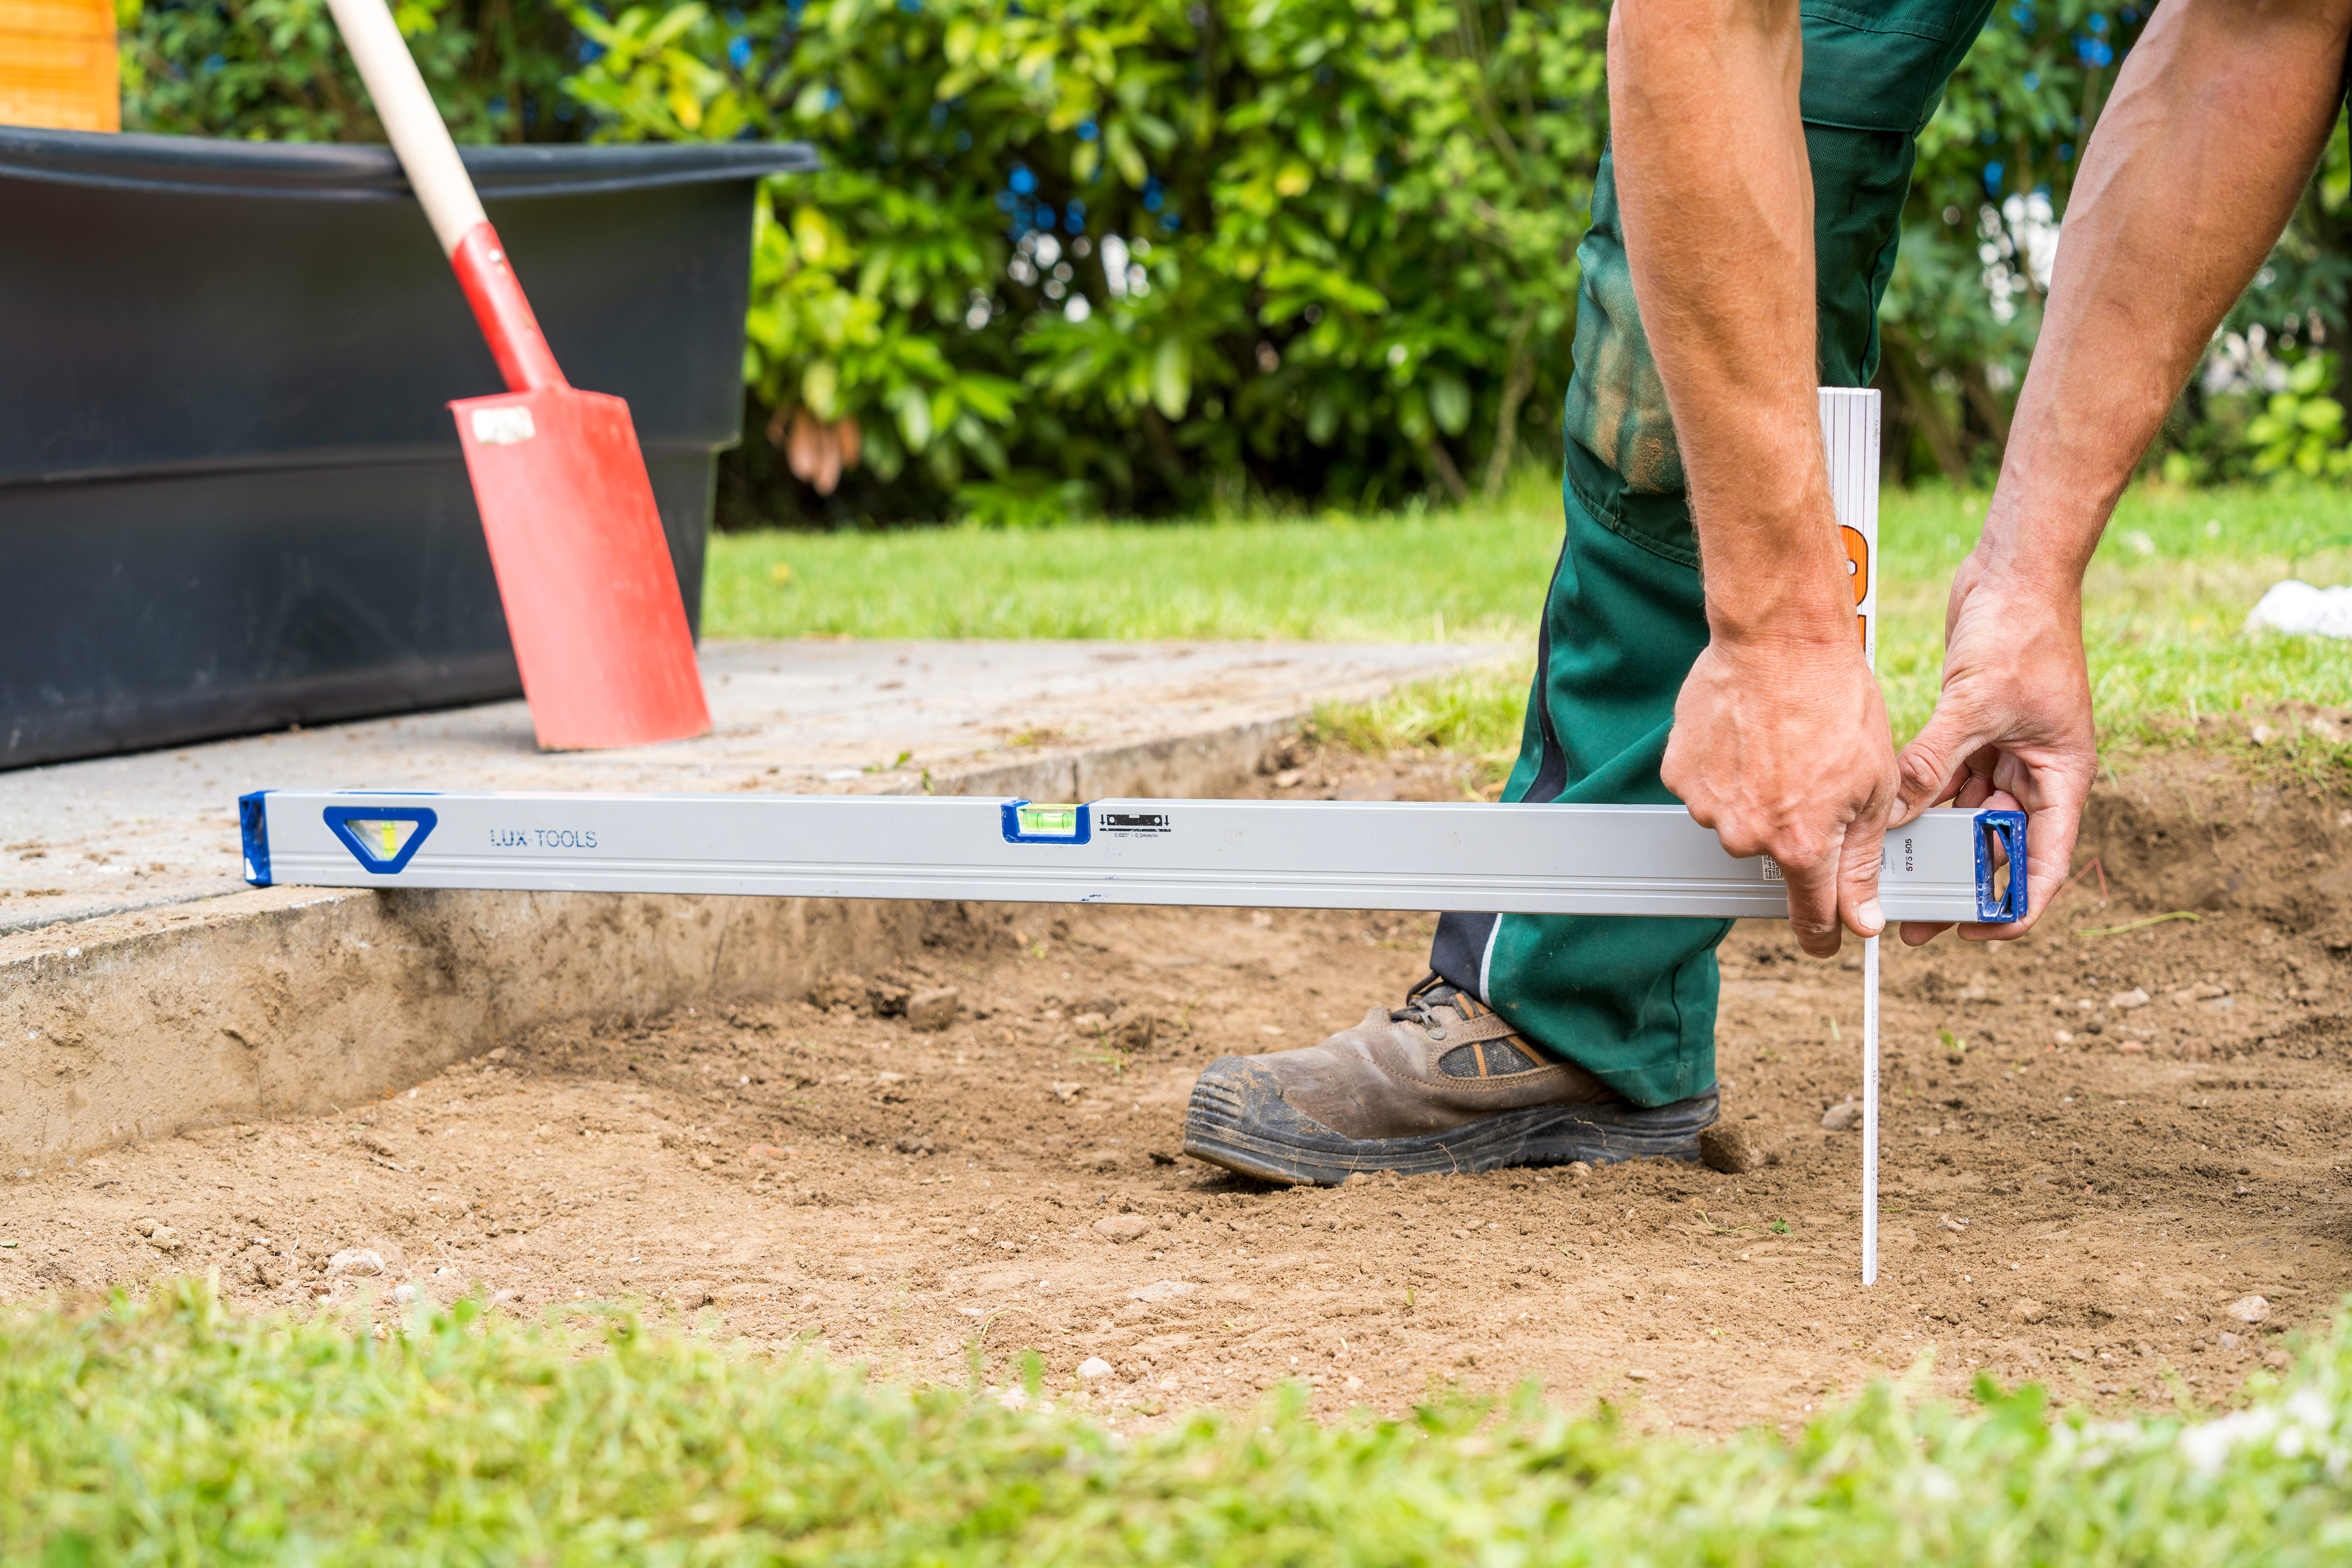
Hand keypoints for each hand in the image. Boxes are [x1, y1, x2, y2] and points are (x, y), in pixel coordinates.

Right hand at [1663, 632, 1897, 957]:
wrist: (1779, 637)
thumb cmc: (1836, 699)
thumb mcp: (1876, 783)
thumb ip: (1863, 860)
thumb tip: (1861, 920)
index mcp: (1801, 844)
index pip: (1810, 917)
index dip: (1825, 932)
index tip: (1827, 936)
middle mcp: (1746, 835)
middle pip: (1773, 858)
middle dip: (1796, 829)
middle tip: (1815, 777)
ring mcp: (1707, 805)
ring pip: (1738, 821)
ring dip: (1759, 796)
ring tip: (1782, 746)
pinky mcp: (1680, 773)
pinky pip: (1707, 790)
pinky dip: (1727, 771)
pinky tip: (1749, 735)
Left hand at [1892, 548, 2097, 944]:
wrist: (2015, 572)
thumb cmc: (2021, 632)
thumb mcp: (1976, 704)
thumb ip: (1934, 762)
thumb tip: (1892, 814)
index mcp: (2063, 777)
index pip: (2045, 862)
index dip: (2015, 906)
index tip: (1978, 934)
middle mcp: (2037, 774)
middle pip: (2000, 847)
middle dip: (1959, 883)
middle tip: (1914, 918)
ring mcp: (2006, 755)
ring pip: (1968, 819)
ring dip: (1934, 849)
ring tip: (1892, 882)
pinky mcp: (1975, 734)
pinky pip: (1947, 783)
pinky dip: (1921, 804)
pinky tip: (1888, 827)